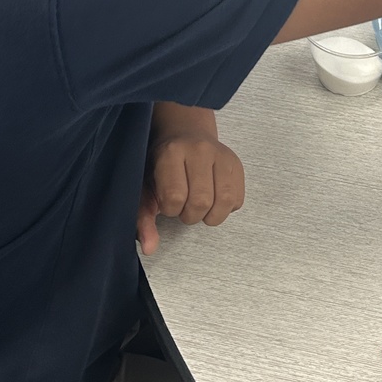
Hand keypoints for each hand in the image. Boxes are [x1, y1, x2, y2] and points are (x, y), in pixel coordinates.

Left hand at [136, 105, 244, 255]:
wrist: (184, 133)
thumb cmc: (161, 164)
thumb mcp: (145, 187)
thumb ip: (143, 217)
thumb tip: (149, 248)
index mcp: (171, 153)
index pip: (176, 197)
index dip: (171, 209)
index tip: (168, 202)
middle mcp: (199, 150)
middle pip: (201, 202)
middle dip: (190, 215)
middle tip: (184, 207)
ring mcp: (222, 155)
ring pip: (225, 201)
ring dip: (211, 214)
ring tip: (200, 206)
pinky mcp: (237, 163)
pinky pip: (238, 198)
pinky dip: (226, 207)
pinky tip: (213, 198)